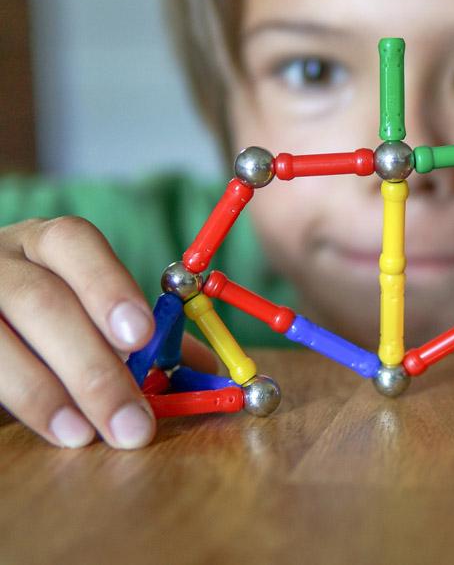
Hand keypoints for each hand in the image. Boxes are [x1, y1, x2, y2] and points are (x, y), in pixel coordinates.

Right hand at [0, 216, 216, 448]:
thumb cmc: (49, 316)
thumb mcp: (90, 309)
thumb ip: (144, 335)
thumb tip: (208, 370)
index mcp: (47, 243)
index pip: (74, 242)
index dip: (108, 286)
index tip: (143, 335)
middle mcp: (1, 260)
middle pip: (40, 300)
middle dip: (92, 366)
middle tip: (133, 421)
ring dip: (46, 394)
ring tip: (88, 435)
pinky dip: (19, 403)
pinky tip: (55, 428)